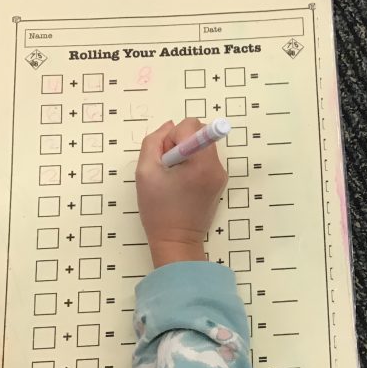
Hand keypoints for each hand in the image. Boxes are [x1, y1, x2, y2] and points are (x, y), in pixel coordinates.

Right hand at [136, 118, 226, 266]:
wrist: (176, 241)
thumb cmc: (158, 210)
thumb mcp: (145, 172)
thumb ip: (153, 142)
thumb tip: (168, 126)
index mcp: (202, 162)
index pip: (191, 126)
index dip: (172, 137)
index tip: (165, 158)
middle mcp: (217, 166)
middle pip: (198, 132)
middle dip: (179, 143)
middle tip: (167, 167)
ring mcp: (220, 175)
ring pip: (201, 145)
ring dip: (185, 153)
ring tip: (173, 177)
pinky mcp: (219, 182)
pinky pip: (205, 160)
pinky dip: (191, 164)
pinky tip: (180, 184)